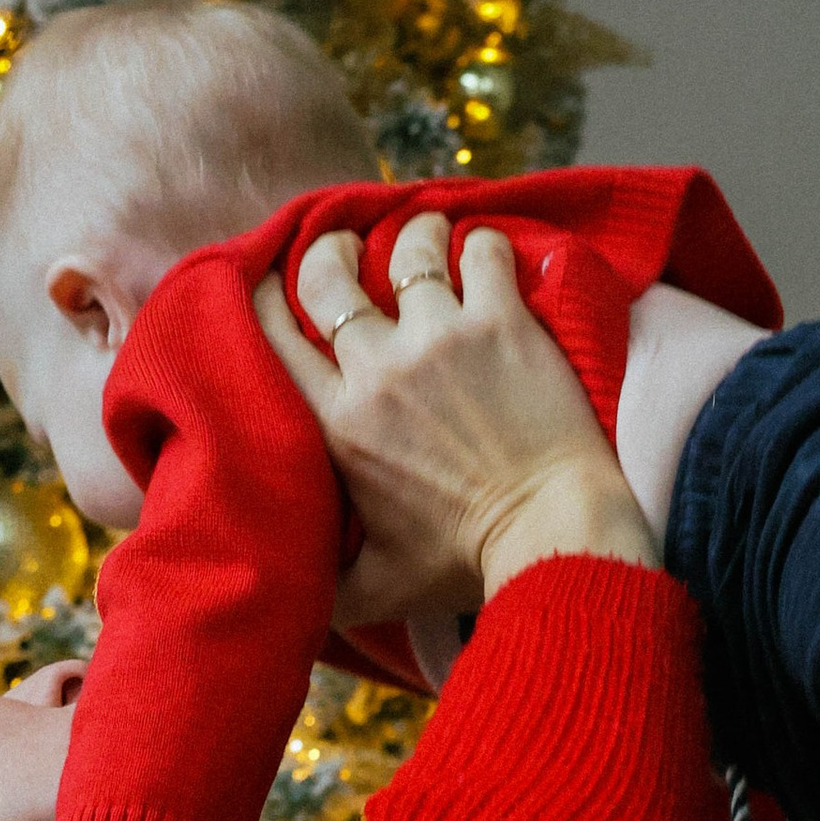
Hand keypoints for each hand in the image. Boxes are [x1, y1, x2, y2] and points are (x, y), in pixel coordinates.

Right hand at [255, 214, 656, 627]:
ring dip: (412, 233)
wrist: (555, 537)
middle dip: (328, 248)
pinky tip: (485, 250)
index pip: (272, 335)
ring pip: (407, 249)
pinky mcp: (502, 324)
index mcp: (337, 425)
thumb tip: (287, 588)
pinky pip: (482, 251)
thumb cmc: (467, 566)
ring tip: (424, 232)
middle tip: (346, 246)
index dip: (264, 295)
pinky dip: (482, 242)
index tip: (274, 282)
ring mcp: (442, 339)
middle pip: (327, 275)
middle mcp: (379, 370)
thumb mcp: (376, 586)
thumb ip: (325, 580)